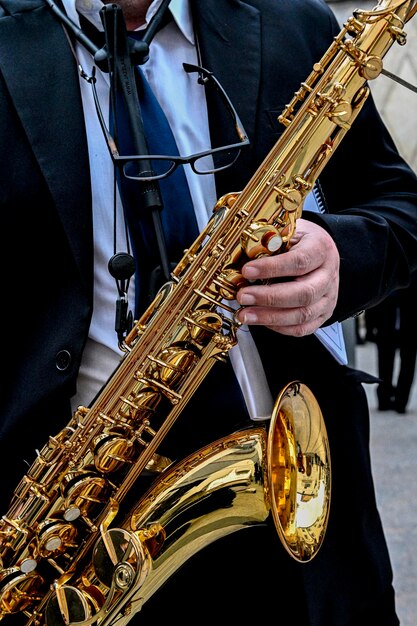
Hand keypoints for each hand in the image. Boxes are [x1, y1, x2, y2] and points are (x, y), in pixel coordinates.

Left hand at [236, 218, 339, 335]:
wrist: (320, 252)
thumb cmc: (299, 241)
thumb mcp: (287, 231)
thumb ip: (270, 242)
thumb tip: (242, 256)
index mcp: (321, 248)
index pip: (300, 261)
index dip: (272, 268)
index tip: (247, 270)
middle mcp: (329, 275)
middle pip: (304, 293)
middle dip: (269, 298)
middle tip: (243, 296)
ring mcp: (328, 297)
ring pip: (303, 314)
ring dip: (270, 317)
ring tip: (245, 314)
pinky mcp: (323, 314)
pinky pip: (303, 328)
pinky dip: (280, 327)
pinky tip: (261, 321)